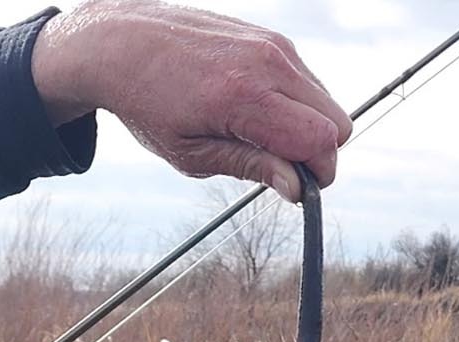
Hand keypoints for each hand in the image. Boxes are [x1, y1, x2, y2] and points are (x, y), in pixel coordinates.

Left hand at [31, 0, 351, 201]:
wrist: (122, 44)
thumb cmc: (147, 104)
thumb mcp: (188, 153)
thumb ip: (247, 167)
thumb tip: (296, 187)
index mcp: (243, 98)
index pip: (318, 139)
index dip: (320, 172)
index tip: (303, 188)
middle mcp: (266, 64)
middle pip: (336, 121)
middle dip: (318, 152)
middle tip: (280, 166)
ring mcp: (272, 44)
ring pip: (325, 100)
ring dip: (305, 125)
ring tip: (256, 136)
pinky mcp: (271, 36)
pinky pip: (305, 79)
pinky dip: (293, 101)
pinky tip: (252, 108)